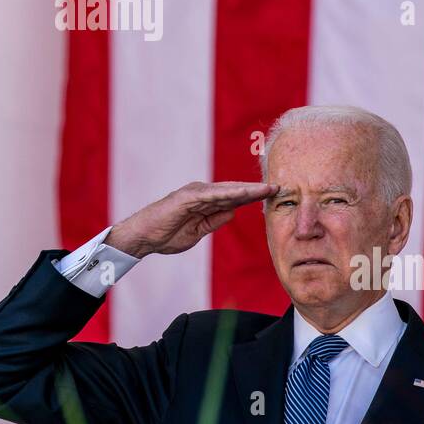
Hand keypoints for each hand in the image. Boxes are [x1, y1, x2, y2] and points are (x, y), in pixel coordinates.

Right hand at [106, 181, 278, 258]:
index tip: (273, 196)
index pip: (233, 198)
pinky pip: (212, 195)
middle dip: (256, 190)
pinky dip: (229, 194)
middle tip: (279, 187)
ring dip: (248, 189)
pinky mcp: (187, 197)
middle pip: (234, 191)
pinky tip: (245, 193)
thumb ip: (214, 220)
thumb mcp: (198, 231)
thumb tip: (233, 212)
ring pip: (227, 190)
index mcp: (204, 201)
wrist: (143, 236)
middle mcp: (201, 192)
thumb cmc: (167, 235)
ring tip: (268, 188)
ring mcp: (194, 193)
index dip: (253, 197)